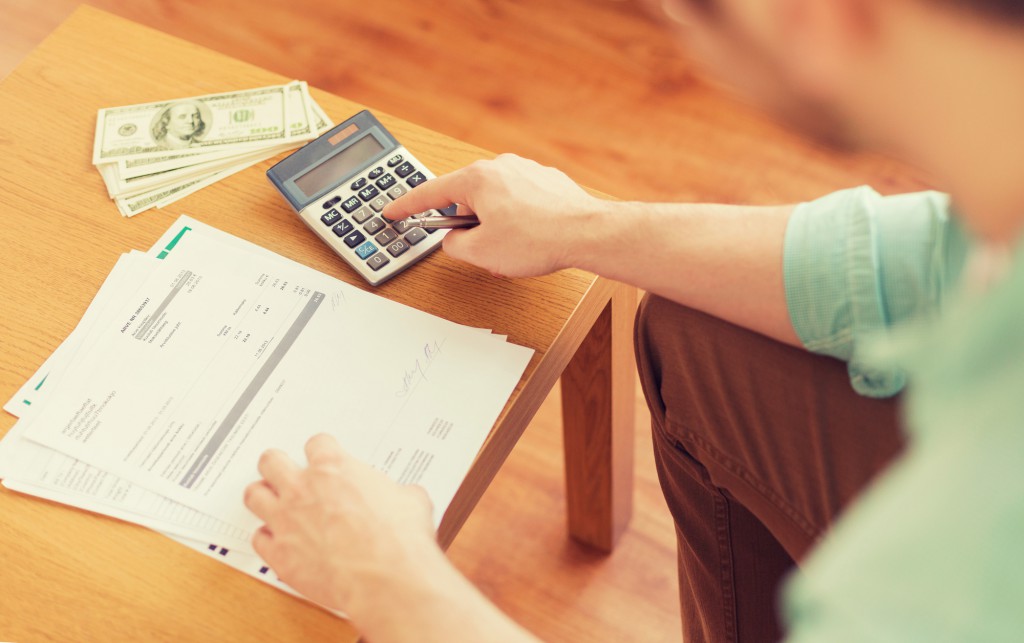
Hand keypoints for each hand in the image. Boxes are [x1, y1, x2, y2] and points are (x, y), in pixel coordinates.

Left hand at [243, 434, 436, 613]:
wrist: (386, 578)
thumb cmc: (399, 539)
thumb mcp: (411, 500)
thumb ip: (396, 493)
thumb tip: (405, 498)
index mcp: (335, 469)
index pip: (316, 444)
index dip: (321, 450)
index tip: (323, 457)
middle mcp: (304, 489)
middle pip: (271, 461)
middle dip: (276, 464)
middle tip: (283, 470)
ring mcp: (286, 521)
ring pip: (254, 495)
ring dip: (262, 496)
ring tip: (271, 502)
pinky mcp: (280, 554)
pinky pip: (258, 539)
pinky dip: (266, 539)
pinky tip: (277, 541)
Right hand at [382, 153, 604, 277]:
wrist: (586, 233)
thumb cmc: (537, 239)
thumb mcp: (480, 253)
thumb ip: (454, 245)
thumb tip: (454, 240)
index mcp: (477, 178)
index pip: (430, 192)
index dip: (406, 206)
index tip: (392, 211)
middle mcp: (501, 166)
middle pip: (467, 199)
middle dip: (470, 226)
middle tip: (481, 249)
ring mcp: (526, 171)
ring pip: (495, 202)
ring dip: (496, 226)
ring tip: (513, 249)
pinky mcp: (547, 181)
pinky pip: (520, 202)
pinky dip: (518, 221)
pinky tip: (531, 239)